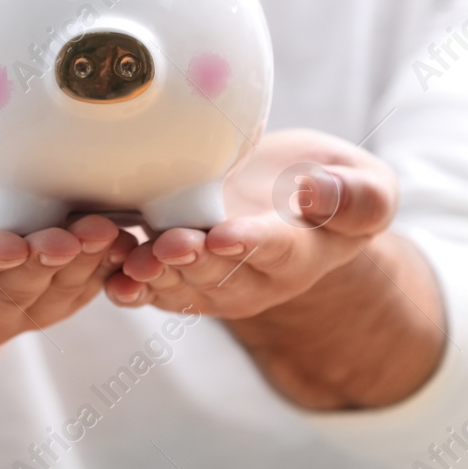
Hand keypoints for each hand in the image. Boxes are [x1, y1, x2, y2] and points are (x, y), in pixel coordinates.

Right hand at [0, 152, 136, 347]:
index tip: (11, 244)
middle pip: (18, 289)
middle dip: (49, 262)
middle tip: (77, 234)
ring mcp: (19, 308)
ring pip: (60, 292)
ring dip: (89, 263)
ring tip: (111, 231)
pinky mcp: (53, 295)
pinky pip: (85, 286)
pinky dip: (108, 264)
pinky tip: (129, 236)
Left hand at [105, 129, 397, 318]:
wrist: (295, 199)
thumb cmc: (336, 188)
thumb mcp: (368, 189)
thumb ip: (356, 198)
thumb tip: (313, 191)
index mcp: (298, 255)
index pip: (274, 251)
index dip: (249, 244)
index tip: (225, 235)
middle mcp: (250, 276)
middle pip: (216, 270)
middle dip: (190, 259)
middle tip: (168, 244)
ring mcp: (208, 275)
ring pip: (175, 280)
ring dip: (150, 272)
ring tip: (129, 261)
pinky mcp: (174, 265)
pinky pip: (146, 277)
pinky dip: (122, 273)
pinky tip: (98, 265)